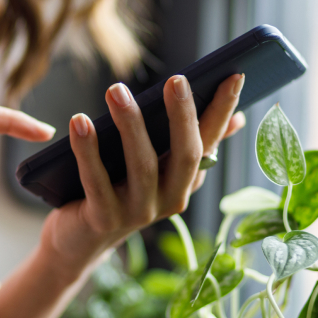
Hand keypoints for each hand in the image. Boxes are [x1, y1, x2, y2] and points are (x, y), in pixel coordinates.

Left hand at [40, 74, 245, 276]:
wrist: (80, 241)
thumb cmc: (120, 190)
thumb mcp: (158, 167)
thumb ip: (188, 141)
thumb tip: (237, 119)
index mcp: (186, 181)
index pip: (211, 141)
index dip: (224, 110)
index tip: (234, 76)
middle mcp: (171, 199)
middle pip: (185, 156)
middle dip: (184, 116)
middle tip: (176, 79)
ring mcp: (139, 212)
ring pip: (142, 166)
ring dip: (130, 124)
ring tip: (116, 90)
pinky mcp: (104, 219)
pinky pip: (97, 181)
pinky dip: (87, 150)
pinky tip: (79, 122)